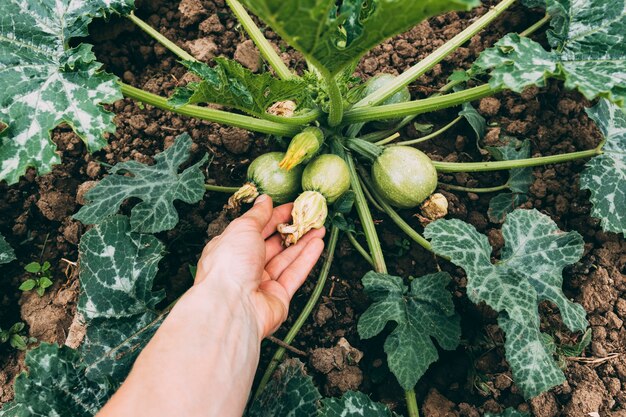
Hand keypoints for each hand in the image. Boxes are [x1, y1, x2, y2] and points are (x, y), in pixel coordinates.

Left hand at [195, 194, 324, 337]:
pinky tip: (318, 244)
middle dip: (292, 229)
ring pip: (287, 259)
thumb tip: (264, 199)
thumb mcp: (242, 229)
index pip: (256, 228)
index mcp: (230, 249)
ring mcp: (262, 283)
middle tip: (310, 216)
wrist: (232, 306)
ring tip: (320, 227)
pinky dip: (307, 259)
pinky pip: (295, 274)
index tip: (292, 206)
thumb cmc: (229, 265)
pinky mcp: (278, 297)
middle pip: (273, 244)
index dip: (274, 216)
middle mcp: (245, 266)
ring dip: (304, 242)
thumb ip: (257, 214)